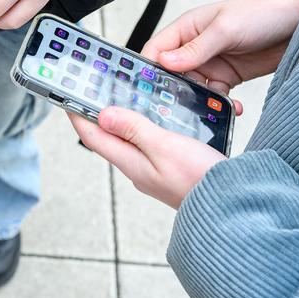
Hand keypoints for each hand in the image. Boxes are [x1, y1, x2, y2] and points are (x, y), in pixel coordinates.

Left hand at [69, 107, 225, 208]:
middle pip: (108, 137)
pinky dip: (146, 126)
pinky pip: (148, 144)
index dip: (78, 115)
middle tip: (93, 91)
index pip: (93, 136)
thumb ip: (134, 130)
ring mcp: (152, 169)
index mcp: (131, 163)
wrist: (232, 206)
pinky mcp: (168, 168)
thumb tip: (103, 116)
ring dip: (123, 118)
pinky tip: (155, 116)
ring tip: (120, 97)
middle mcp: (137, 167)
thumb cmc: (200, 180)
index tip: (67, 96)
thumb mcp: (165, 147)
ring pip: (129, 139)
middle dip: (98, 113)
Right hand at [142, 0, 298, 114]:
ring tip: (205, 111)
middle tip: (172, 108)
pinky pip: (213, 95)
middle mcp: (192, 47)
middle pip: (169, 74)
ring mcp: (209, 63)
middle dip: (170, 91)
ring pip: (190, 88)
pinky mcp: (226, 77)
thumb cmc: (261, 14)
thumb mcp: (225, 30)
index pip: (155, 51)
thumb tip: (164, 62)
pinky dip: (218, 104)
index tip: (145, 90)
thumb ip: (194, 49)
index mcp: (186, 29)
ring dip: (196, 101)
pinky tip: (229, 108)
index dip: (147, 70)